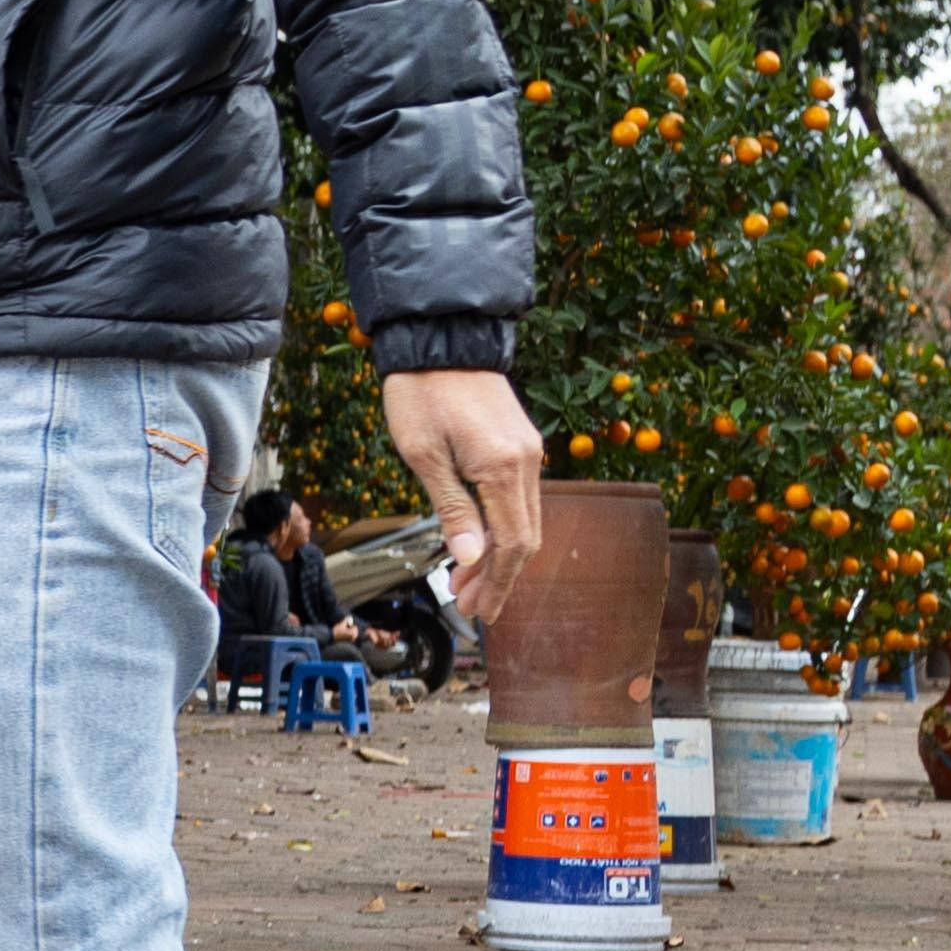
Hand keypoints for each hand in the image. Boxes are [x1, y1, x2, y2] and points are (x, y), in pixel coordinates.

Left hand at [380, 367, 545, 604]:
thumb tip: (468, 557)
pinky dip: (504, 527)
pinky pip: (520, 498)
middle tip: (472, 604)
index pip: (513, 544)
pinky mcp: (521, 443)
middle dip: (500, 577)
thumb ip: (451, 508)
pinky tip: (480, 541)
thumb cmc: (422, 393)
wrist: (441, 341)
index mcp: (503, 467)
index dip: (499, 582)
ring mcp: (528, 452)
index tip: (481, 610)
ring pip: (526, 519)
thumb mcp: (424, 454)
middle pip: (526, 538)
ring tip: (468, 580)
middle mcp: (527, 462)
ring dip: (500, 554)